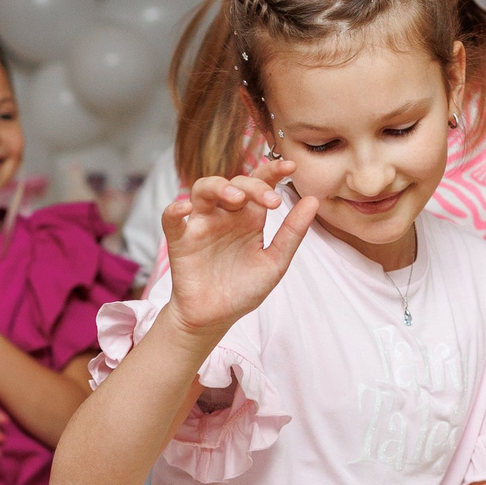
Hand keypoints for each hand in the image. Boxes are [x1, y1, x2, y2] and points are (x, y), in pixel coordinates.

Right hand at [162, 160, 321, 337]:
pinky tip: (185, 208)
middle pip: (235, 183)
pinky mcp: (180, 240)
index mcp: (250, 217)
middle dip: (253, 186)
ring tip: (234, 197)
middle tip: (269, 201)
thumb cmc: (244, 289)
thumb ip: (292, 232)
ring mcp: (201, 224)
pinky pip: (171, 218)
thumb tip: (313, 200)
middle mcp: (225, 215)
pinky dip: (175, 209)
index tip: (290, 167)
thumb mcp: (275, 262)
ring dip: (218, 186)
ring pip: (202, 189)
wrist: (216, 318)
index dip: (273, 171)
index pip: (260, 184)